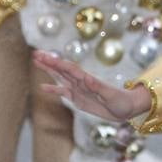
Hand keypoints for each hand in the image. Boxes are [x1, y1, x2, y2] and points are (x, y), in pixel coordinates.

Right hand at [34, 50, 151, 121]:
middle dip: (49, 62)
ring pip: (60, 77)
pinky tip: (43, 86)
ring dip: (49, 70)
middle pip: (62, 69)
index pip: (70, 69)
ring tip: (36, 61)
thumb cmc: (121, 101)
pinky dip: (53, 89)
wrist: (126, 108)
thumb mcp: (111, 95)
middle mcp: (81, 82)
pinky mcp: (78, 99)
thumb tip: (88, 78)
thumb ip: (99, 87)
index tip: (46, 57)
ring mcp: (78, 90)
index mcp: (87, 79)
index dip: (57, 63)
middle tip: (35, 53)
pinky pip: (63, 92)